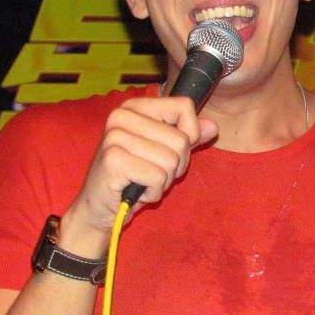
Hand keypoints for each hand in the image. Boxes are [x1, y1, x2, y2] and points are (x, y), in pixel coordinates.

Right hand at [61, 97, 217, 256]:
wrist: (101, 208)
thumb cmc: (133, 177)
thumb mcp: (164, 153)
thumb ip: (188, 138)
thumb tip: (213, 127)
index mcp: (135, 107)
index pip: (184, 106)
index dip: (189, 135)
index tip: (169, 150)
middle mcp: (122, 116)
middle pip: (181, 139)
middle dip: (176, 165)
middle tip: (152, 173)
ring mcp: (115, 136)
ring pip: (171, 160)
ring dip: (163, 180)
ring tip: (143, 181)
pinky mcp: (113, 160)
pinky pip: (157, 177)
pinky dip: (153, 192)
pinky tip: (136, 191)